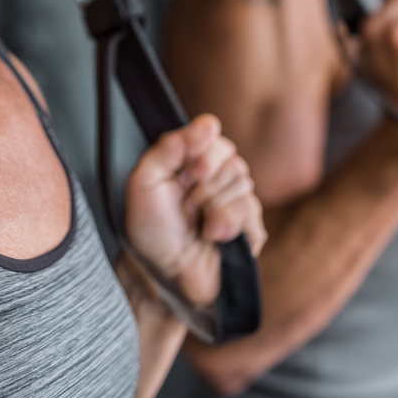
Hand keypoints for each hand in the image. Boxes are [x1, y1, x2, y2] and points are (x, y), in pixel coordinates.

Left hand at [123, 115, 265, 308]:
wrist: (161, 275)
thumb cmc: (151, 228)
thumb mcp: (146, 180)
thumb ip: (172, 145)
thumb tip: (210, 122)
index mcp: (195, 160)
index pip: (214, 137)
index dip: (199, 156)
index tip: (183, 177)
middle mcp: (220, 178)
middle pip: (232, 161)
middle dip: (203, 187)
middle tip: (186, 207)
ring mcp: (239, 203)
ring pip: (243, 187)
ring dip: (212, 209)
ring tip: (197, 225)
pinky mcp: (252, 229)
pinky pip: (252, 213)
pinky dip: (227, 226)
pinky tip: (213, 237)